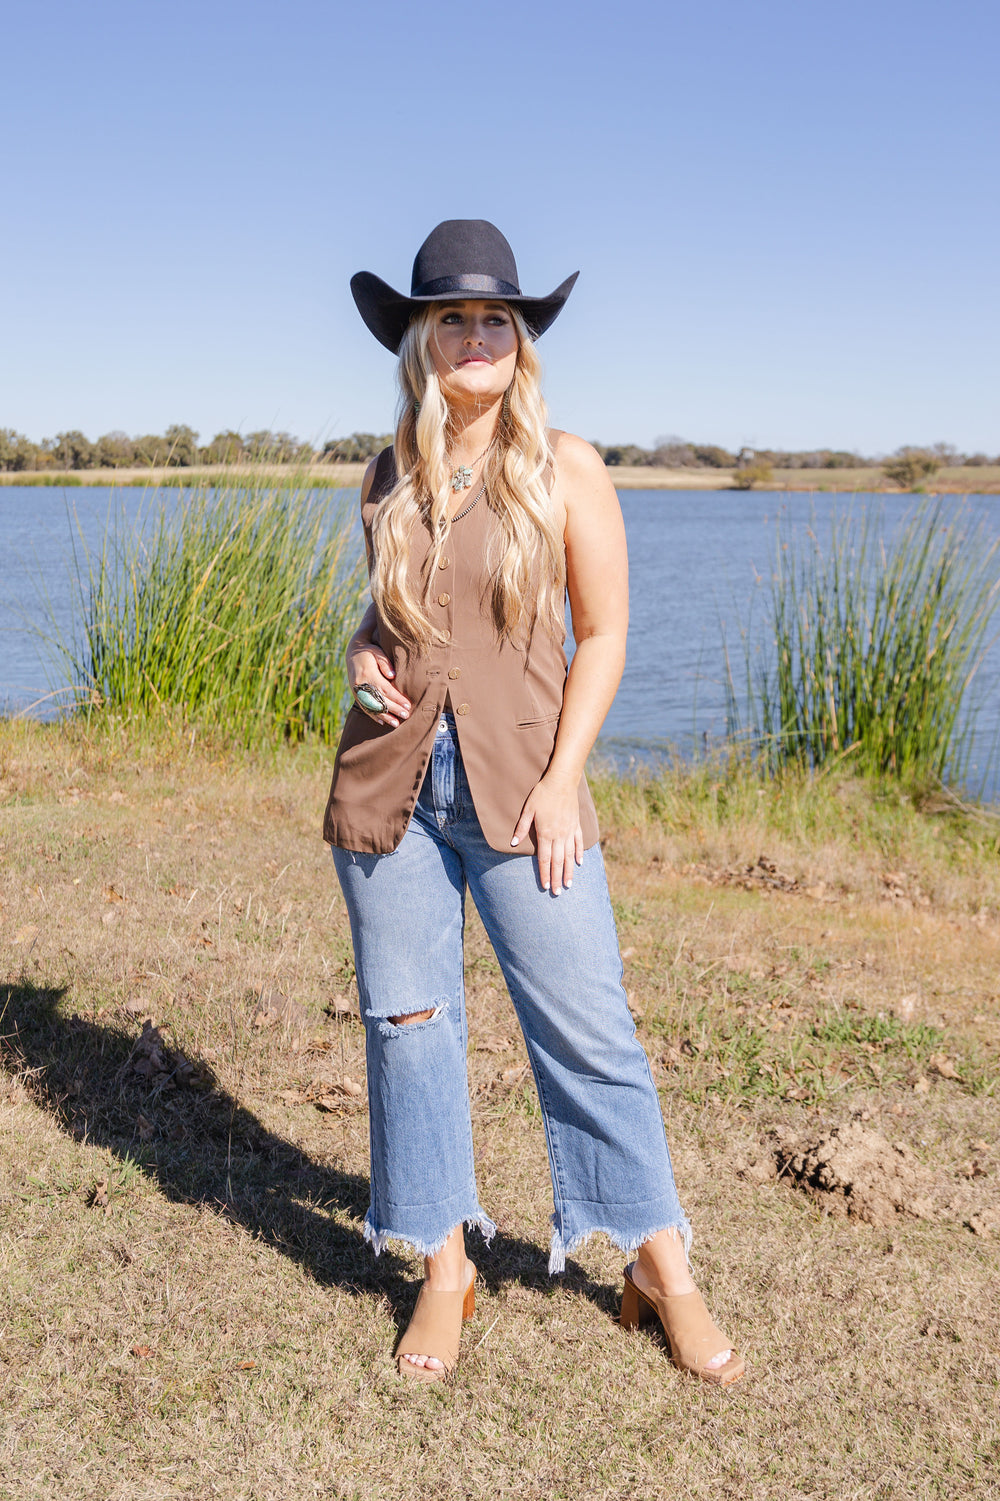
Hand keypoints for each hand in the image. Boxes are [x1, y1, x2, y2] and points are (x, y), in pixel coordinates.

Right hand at [347, 639, 410, 728]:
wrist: (352, 652)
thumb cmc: (369, 651)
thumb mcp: (377, 651)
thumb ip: (385, 663)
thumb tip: (393, 676)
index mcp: (368, 673)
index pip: (385, 689)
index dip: (396, 698)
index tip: (407, 705)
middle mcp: (361, 684)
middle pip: (379, 700)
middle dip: (393, 709)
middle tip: (406, 716)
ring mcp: (357, 690)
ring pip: (371, 706)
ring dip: (384, 716)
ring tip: (396, 723)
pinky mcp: (355, 694)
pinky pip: (364, 707)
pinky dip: (373, 715)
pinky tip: (382, 722)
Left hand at [510, 775, 583, 893]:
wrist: (561, 782)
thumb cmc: (542, 794)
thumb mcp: (528, 810)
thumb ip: (521, 828)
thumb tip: (512, 843)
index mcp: (546, 833)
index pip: (544, 859)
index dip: (544, 873)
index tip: (545, 886)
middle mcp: (559, 835)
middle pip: (558, 861)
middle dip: (556, 878)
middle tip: (558, 892)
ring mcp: (569, 831)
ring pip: (570, 856)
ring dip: (569, 871)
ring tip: (569, 884)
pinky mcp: (576, 825)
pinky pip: (578, 842)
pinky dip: (579, 853)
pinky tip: (579, 863)